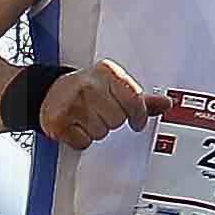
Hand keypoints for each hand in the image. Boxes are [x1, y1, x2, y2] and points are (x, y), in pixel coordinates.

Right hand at [38, 59, 155, 150]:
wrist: (49, 91)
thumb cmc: (86, 89)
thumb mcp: (114, 86)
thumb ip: (140, 98)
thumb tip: (165, 104)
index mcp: (107, 72)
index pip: (134, 99)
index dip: (138, 115)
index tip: (137, 122)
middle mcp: (89, 85)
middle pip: (118, 119)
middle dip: (111, 120)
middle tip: (100, 112)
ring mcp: (73, 103)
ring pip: (101, 132)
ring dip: (96, 130)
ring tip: (87, 117)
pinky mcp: (59, 121)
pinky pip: (83, 142)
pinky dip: (81, 139)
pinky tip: (76, 126)